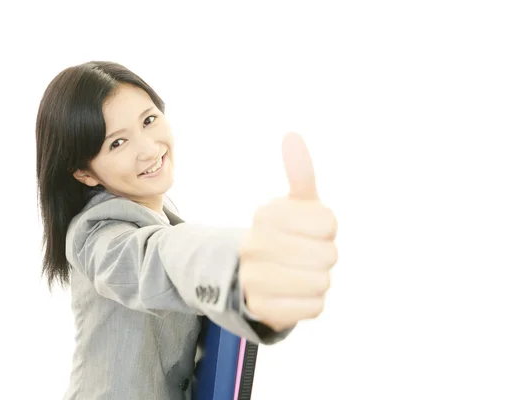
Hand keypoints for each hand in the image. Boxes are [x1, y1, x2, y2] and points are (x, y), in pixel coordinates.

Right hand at [238, 132, 337, 331]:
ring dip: (319, 279)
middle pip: (328, 253)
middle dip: (324, 254)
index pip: (328, 221)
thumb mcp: (294, 204)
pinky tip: (294, 294)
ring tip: (299, 273)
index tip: (309, 229)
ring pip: (322, 281)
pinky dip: (311, 302)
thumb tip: (292, 135)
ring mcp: (254, 279)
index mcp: (265, 215)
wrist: (250, 277)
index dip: (326, 227)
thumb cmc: (284, 236)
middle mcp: (254, 245)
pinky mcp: (262, 309)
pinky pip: (314, 307)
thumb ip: (298, 172)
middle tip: (305, 254)